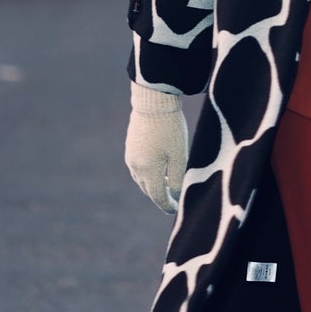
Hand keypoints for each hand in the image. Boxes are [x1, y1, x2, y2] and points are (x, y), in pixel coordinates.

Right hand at [126, 80, 188, 213]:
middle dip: (160, 196)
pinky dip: (147, 172)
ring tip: (166, 184)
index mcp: (148, 171)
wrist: (153, 101)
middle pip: (147, 189)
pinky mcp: (130, 145)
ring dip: (152, 185)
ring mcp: (131, 155)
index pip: (157, 197)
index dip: (167, 206)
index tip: (176, 210)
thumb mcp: (179, 155)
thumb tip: (175, 194)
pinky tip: (157, 166)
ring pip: (141, 178)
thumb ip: (177, 178)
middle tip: (172, 200)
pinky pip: (137, 167)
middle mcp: (135, 166)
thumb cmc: (170, 128)